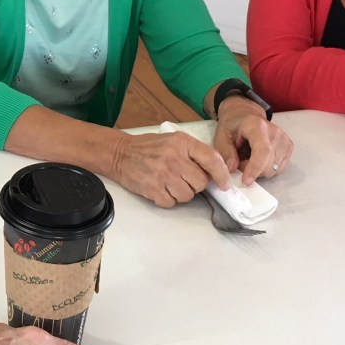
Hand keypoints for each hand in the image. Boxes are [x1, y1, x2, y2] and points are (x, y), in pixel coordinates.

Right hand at [111, 129, 229, 207]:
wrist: (119, 153)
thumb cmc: (149, 147)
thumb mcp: (173, 141)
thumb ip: (193, 153)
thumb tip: (215, 173)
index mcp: (182, 142)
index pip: (211, 159)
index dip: (221, 174)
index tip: (224, 184)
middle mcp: (174, 157)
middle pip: (200, 183)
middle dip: (195, 184)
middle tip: (183, 178)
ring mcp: (163, 174)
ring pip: (187, 195)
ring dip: (181, 193)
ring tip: (169, 183)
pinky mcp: (153, 189)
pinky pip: (172, 203)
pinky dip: (168, 199)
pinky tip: (160, 188)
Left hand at [213, 99, 292, 184]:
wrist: (245, 113)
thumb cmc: (232, 125)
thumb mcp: (221, 136)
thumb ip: (225, 152)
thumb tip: (232, 169)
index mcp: (257, 126)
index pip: (263, 150)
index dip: (255, 168)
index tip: (246, 181)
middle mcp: (275, 132)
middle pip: (269, 164)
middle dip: (252, 170)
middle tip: (239, 162)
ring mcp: (284, 139)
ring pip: (274, 169)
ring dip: (259, 170)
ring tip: (248, 158)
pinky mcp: (288, 146)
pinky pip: (279, 168)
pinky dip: (267, 169)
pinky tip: (259, 159)